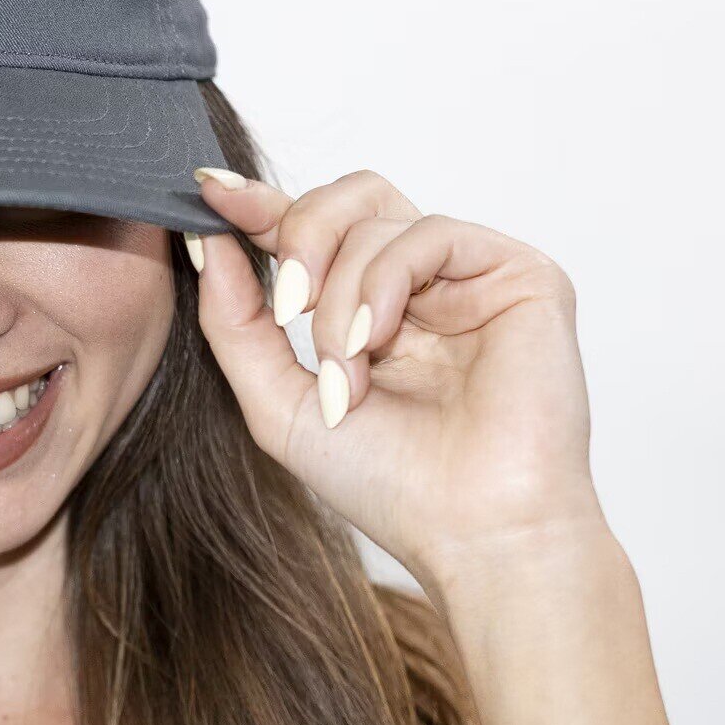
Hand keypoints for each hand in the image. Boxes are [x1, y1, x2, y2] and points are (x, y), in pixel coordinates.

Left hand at [183, 167, 604, 590]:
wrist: (472, 533)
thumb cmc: (388, 485)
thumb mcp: (276, 401)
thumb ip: (235, 320)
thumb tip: (203, 240)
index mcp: (370, 311)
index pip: (311, 232)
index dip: (259, 206)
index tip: (207, 191)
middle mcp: (422, 286)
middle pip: (347, 199)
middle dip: (299, 237)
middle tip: (287, 306)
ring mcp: (471, 278)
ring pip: (377, 218)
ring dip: (342, 294)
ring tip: (348, 367)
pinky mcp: (521, 275)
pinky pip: (430, 233)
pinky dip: (384, 282)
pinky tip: (379, 341)